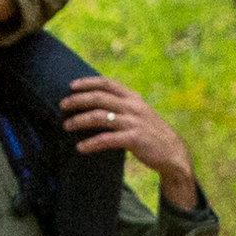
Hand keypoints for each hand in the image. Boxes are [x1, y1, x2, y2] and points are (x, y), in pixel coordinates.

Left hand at [59, 75, 201, 209]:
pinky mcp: (134, 139)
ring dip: (79, 120)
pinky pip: (107, 139)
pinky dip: (91, 143)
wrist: (173, 153)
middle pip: (99, 98)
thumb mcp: (140, 113)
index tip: (71, 86)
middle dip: (77, 100)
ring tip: (66, 126)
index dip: (88, 82)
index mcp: (133, 97)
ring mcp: (134, 122)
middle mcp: (133, 106)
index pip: (107, 83)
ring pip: (99, 117)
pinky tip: (80, 147)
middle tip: (62, 105)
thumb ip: (123, 105)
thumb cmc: (151, 133)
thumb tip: (97, 101)